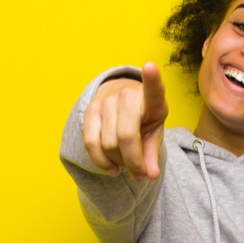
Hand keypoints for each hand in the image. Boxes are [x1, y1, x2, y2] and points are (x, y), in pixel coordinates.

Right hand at [82, 62, 168, 180]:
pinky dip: (102, 162)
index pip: (153, 88)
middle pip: (125, 136)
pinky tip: (112, 168)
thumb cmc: (144, 118)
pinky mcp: (89, 111)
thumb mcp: (154, 132)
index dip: (152, 78)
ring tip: (127, 166)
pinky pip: (90, 143)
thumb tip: (151, 175)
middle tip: (139, 173)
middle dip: (133, 163)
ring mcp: (106, 101)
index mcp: (151, 98)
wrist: (120, 98)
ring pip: (108, 144)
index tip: (150, 67)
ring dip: (119, 163)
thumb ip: (152, 154)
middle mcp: (127, 95)